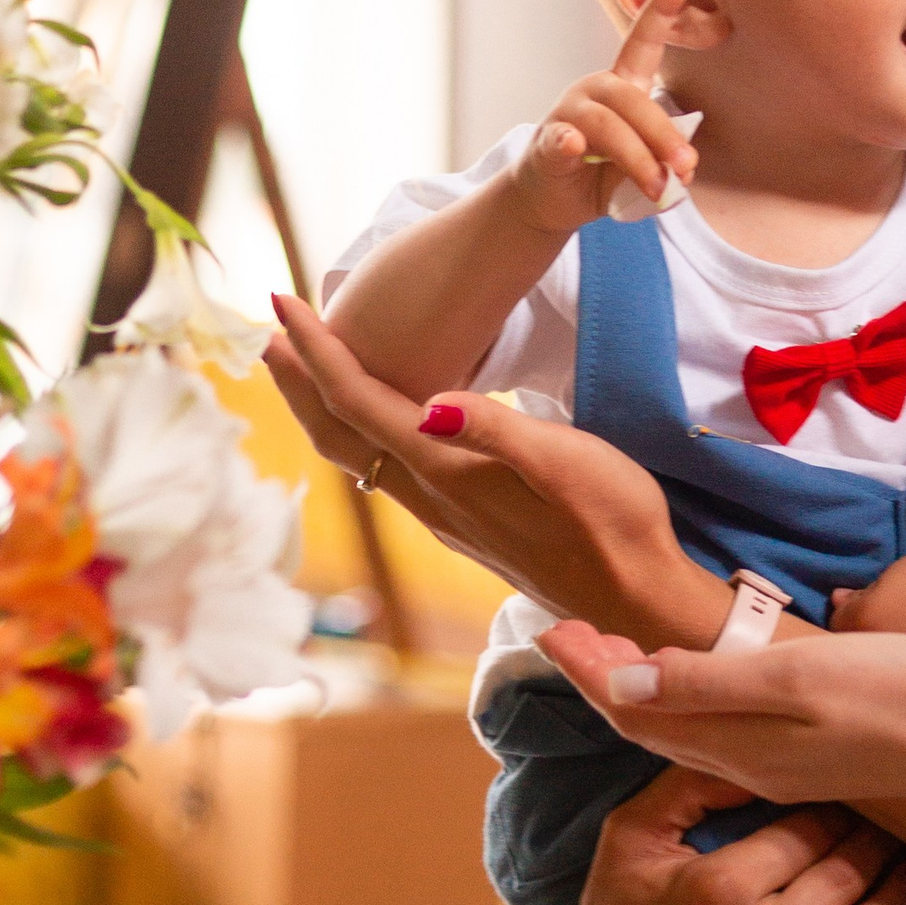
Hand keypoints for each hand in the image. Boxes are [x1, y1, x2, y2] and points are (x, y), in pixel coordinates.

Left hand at [265, 299, 720, 642]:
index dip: (314, 350)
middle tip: (268, 332)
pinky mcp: (466, 526)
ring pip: (360, 457)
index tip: (280, 302)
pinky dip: (363, 434)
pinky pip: (389, 472)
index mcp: (447, 472)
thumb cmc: (616, 525)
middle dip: (300, 381)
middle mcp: (431, 499)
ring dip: (326, 409)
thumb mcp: (569, 463)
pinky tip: (381, 425)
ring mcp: (445, 518)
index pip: (357, 402)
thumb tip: (428, 406)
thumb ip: (498, 430)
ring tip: (306, 368)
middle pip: (339, 434)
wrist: (637, 602)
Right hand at [509, 0, 699, 226]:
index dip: (658, 13)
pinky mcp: (544, 145)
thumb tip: (681, 171)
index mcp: (620, 87)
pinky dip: (567, 143)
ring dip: (637, 158)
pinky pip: (559, 140)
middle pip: (632, 99)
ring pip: (608, 126)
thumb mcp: (639, 165)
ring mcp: (566, 116)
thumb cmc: (599, 174)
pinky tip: (573, 146)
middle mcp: (592, 91)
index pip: (641, 44)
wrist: (549, 200)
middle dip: (663, 134)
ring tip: (658, 188)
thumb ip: (662, 160)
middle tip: (686, 167)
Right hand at [538, 758, 905, 904]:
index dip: (840, 806)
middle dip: (879, 842)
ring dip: (900, 896)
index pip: (808, 832)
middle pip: (844, 879)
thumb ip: (692, 782)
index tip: (859, 787)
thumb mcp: (633, 832)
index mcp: (717, 887)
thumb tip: (752, 742)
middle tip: (901, 817)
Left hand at [541, 617, 905, 810]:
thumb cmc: (898, 697)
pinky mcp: (808, 761)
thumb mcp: (794, 678)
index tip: (544, 626)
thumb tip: (618, 679)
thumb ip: (706, 682)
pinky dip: (686, 703)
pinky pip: (720, 735)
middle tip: (560, 630)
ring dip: (640, 690)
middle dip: (601, 676)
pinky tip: (692, 685)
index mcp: (735, 741)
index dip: (586, 668)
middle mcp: (745, 762)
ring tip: (608, 652)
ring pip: (684, 729)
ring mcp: (778, 766)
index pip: (633, 707)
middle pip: (650, 720)